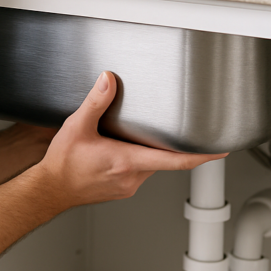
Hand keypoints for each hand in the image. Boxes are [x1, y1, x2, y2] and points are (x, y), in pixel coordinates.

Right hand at [35, 71, 225, 210]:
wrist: (50, 190)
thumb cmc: (62, 165)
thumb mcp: (77, 127)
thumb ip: (95, 102)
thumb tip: (108, 80)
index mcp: (127, 161)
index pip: (176, 160)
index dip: (202, 155)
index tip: (220, 150)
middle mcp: (132, 177)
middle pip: (166, 160)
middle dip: (174, 146)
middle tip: (184, 132)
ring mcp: (128, 185)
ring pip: (153, 166)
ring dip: (154, 152)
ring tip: (144, 136)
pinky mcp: (122, 189)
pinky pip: (140, 172)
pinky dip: (140, 159)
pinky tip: (124, 149)